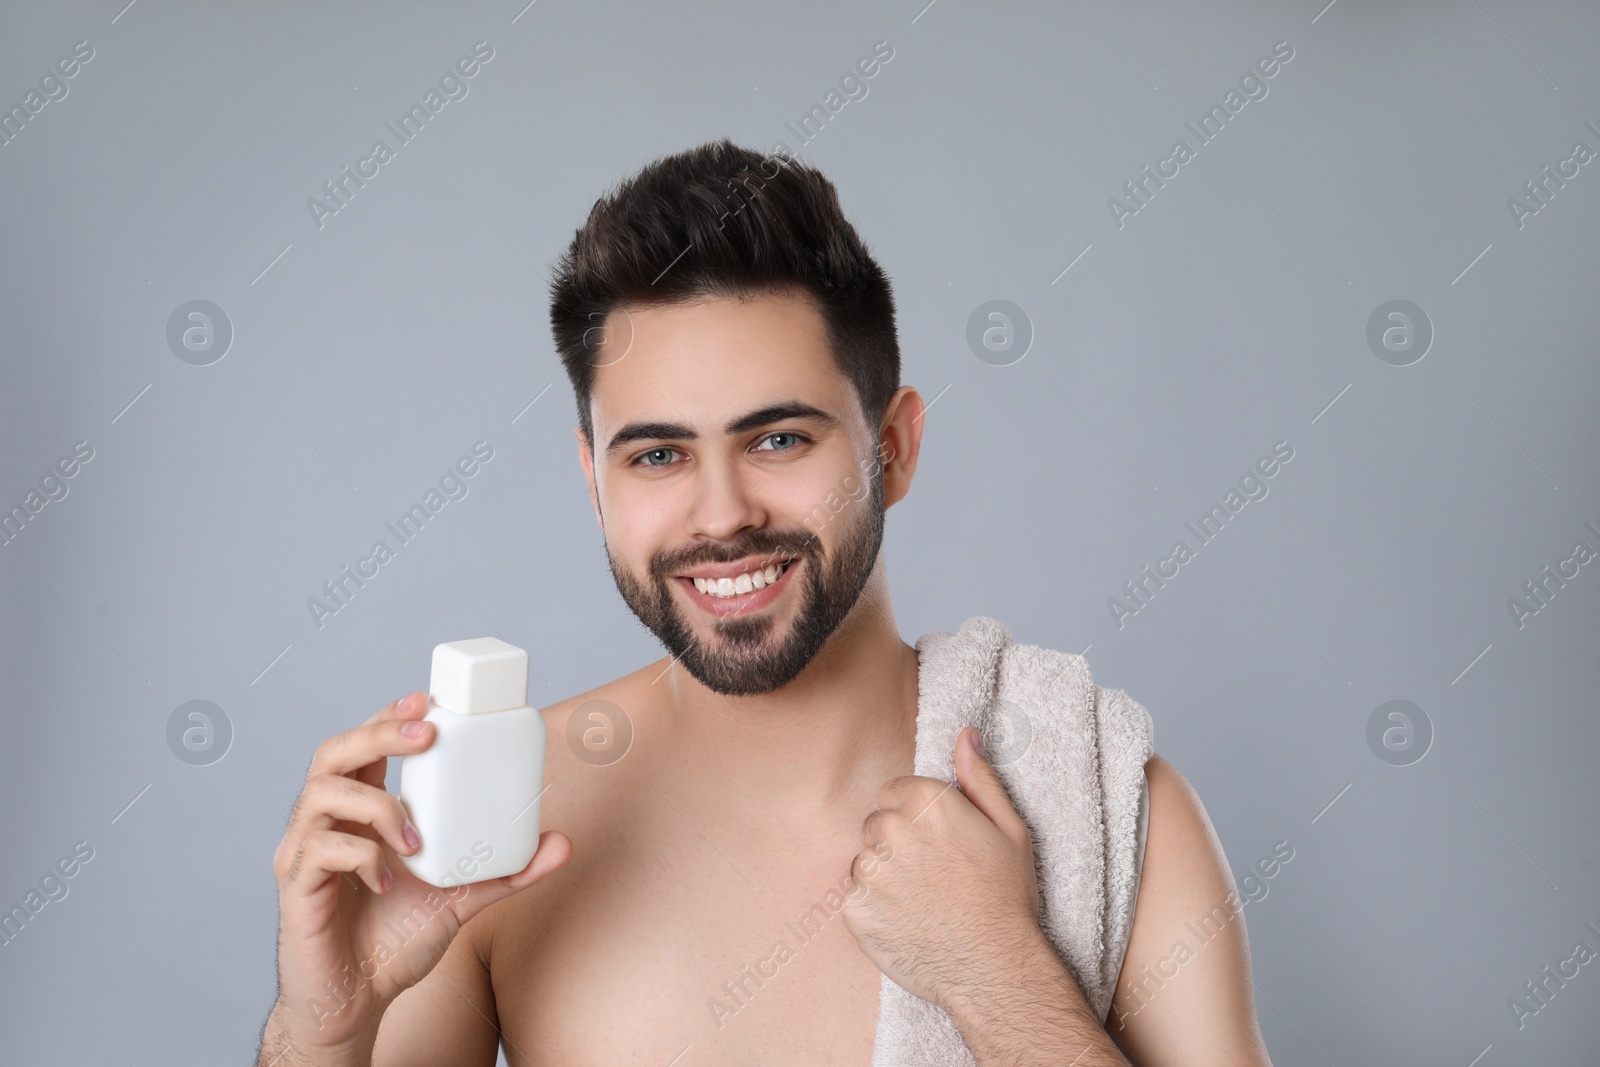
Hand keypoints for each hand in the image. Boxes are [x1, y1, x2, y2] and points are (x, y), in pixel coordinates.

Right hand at [263, 691, 571, 1062]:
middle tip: (427, 735)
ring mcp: (304, 852)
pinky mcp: (296, 887)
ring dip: (377, 806)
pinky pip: (319, 851)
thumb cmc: (395, 940)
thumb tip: (561, 844)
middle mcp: (325, 822)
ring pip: (321, 793)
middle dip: (379, 733)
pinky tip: (387, 881)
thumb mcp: (460, 899)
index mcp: (359, 812)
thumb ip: (505, 871)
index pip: (364, 747)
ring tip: (414, 840)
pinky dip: (360, 857)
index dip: (388, 717)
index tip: (428, 702)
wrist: (357, 1001)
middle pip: (334, 752)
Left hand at [842, 727, 1048, 1015]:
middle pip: (876, 824)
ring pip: (864, 860)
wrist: (993, 967)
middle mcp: (891, 828)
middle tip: (933, 875)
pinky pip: (853, 896)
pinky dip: (873, 908)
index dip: (915, 818)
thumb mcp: (1009, 828)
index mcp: (926, 801)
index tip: (938, 844)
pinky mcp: (853, 908)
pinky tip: (905, 921)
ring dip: (884, 876)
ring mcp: (869, 870)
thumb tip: (966, 735)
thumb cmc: (1006, 897)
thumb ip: (979, 777)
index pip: (894, 792)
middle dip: (897, 843)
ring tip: (922, 902)